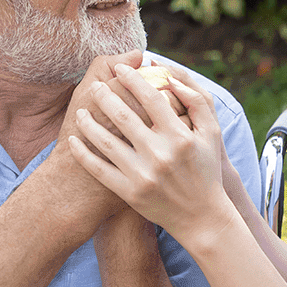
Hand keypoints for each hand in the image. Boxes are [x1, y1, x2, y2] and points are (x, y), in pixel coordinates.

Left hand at [67, 64, 233, 242]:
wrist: (201, 217)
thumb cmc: (205, 168)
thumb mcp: (212, 133)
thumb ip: (197, 100)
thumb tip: (171, 76)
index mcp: (179, 136)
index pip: (150, 98)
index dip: (132, 79)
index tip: (120, 69)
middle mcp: (160, 154)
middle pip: (123, 116)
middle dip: (104, 96)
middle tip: (94, 86)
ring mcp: (142, 175)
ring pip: (105, 141)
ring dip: (88, 123)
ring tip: (80, 111)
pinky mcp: (129, 193)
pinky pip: (98, 169)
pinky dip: (82, 153)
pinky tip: (74, 139)